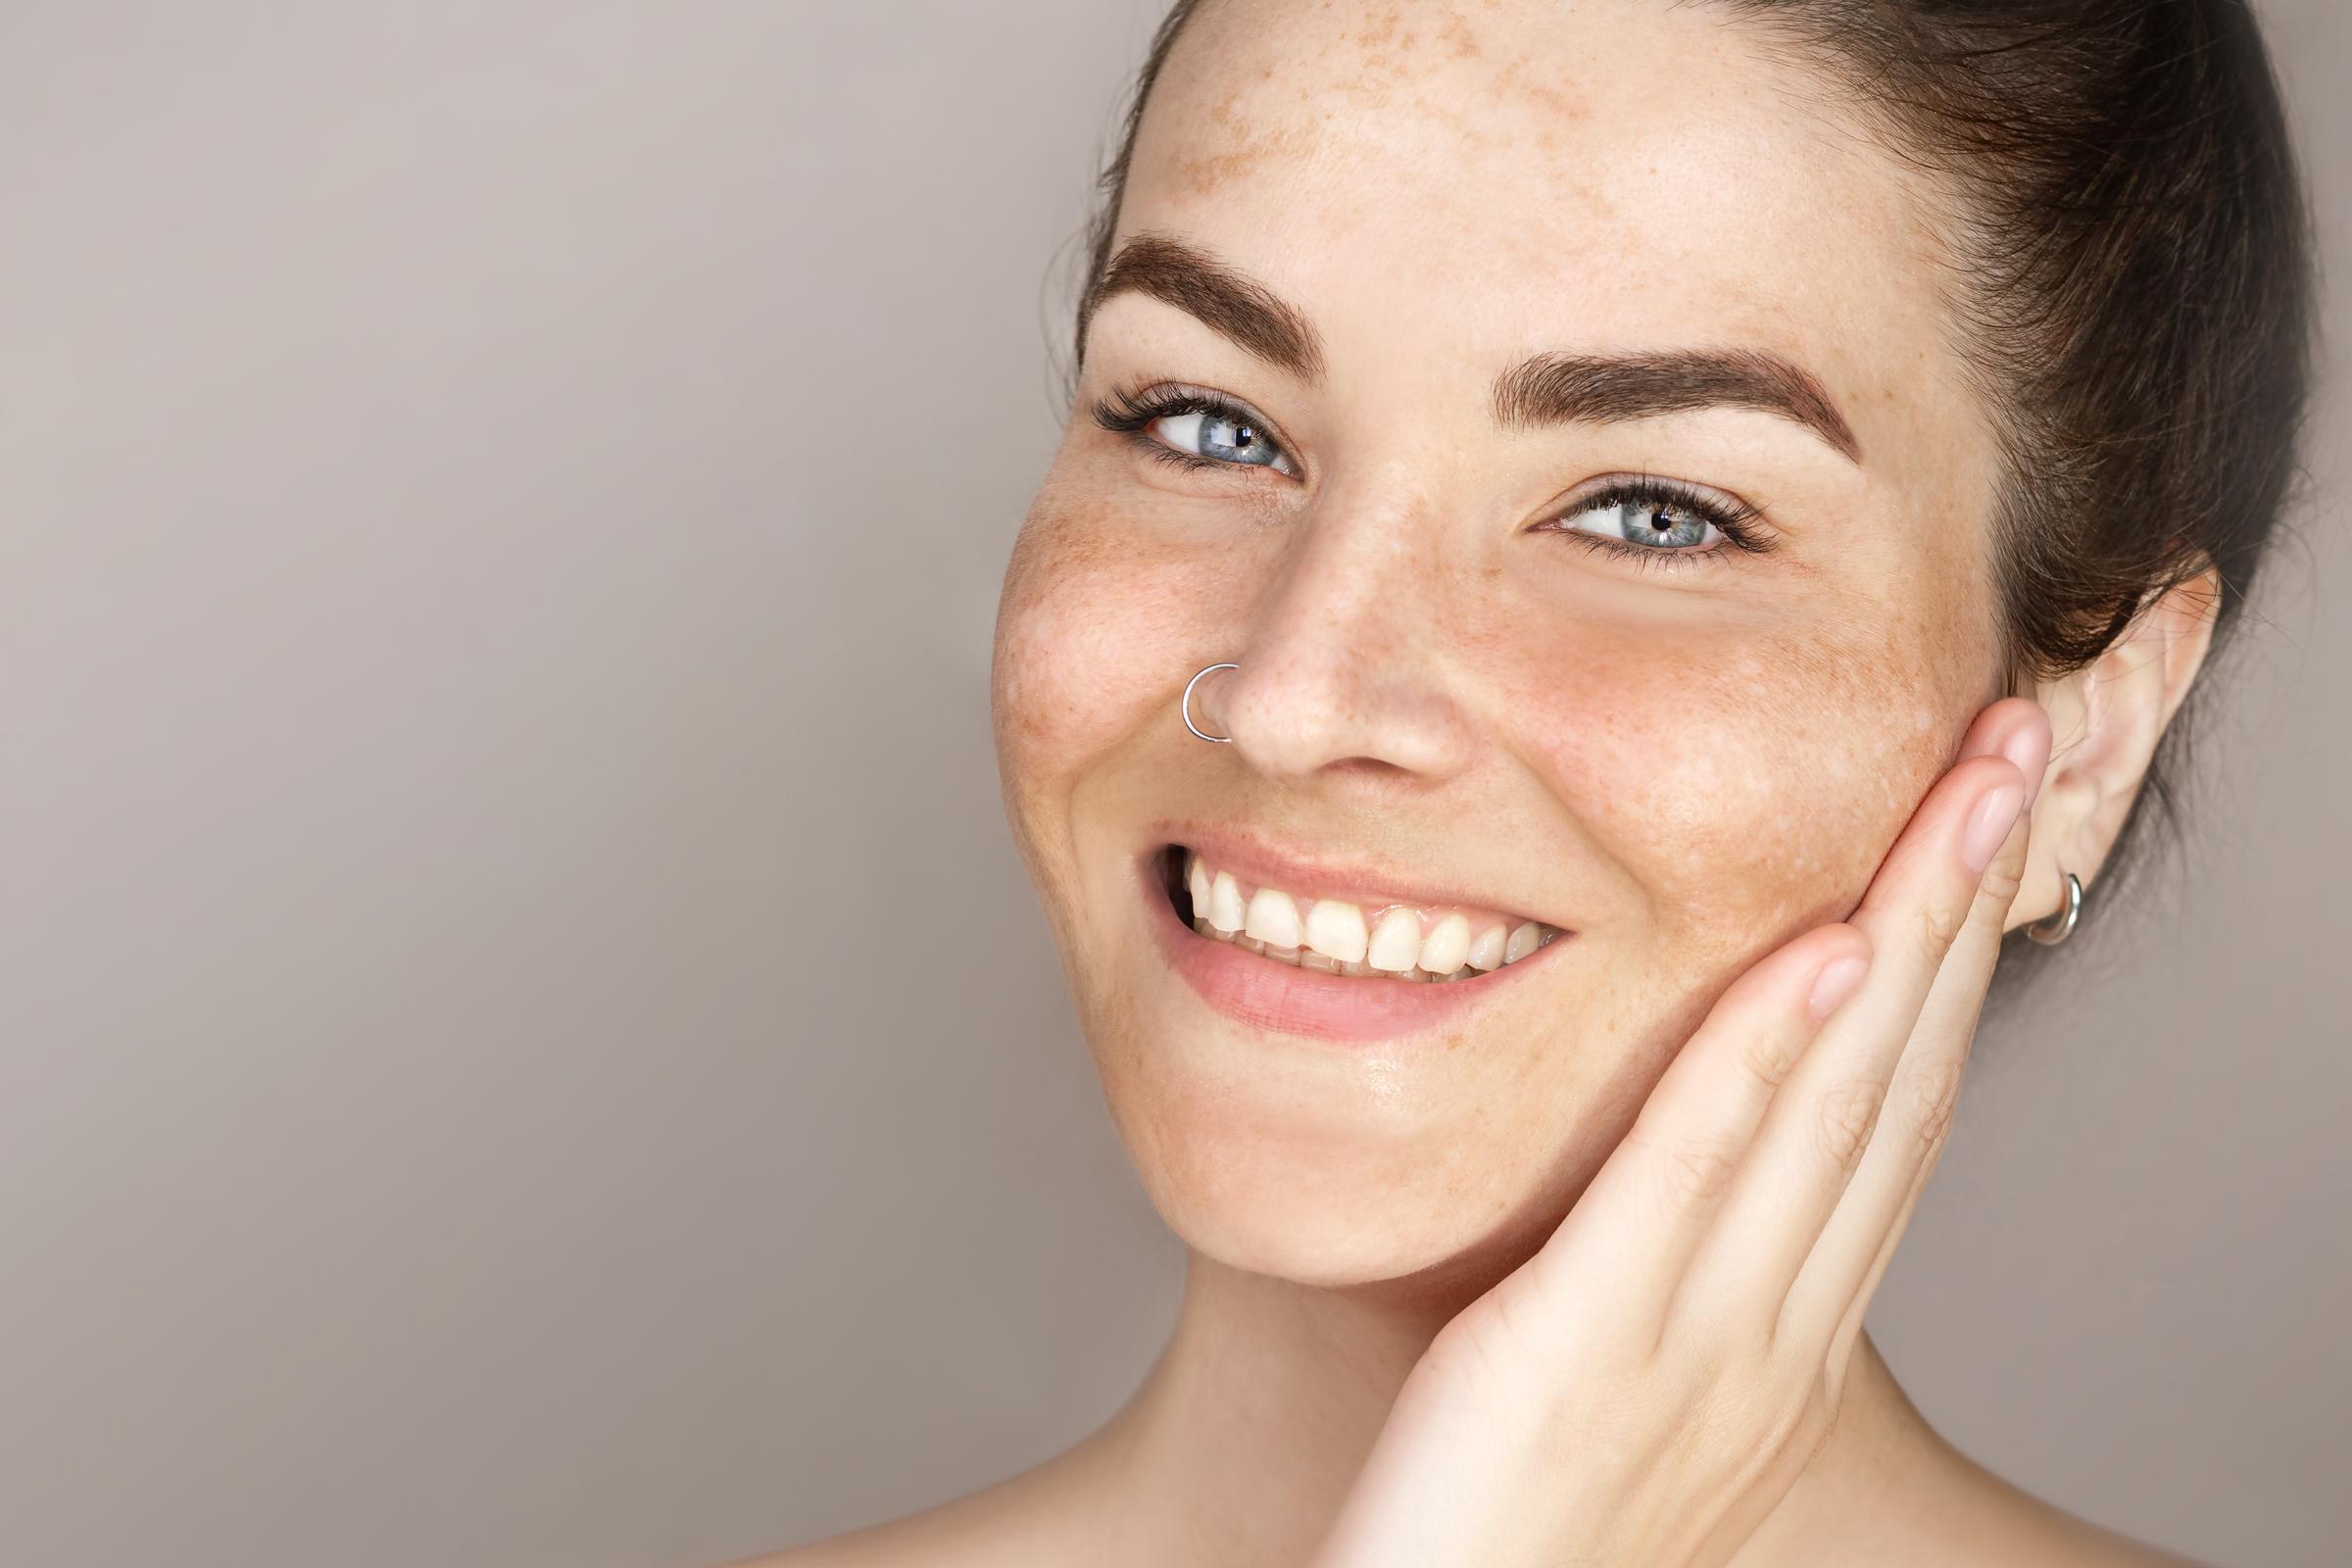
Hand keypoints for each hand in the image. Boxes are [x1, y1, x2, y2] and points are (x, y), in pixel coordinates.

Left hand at [1306, 696, 2054, 1567]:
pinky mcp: (1591, 1342)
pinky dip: (1764, 1056)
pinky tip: (1821, 950)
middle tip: (2014, 751)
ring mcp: (1700, 1345)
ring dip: (1905, 929)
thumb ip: (1657, 1278)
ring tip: (1964, 789)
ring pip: (1835, 1103)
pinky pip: (1694, 1176)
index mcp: (1781, 1346)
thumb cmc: (1498, 1531)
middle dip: (1963, 908)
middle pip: (1901, 1084)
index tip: (1982, 837)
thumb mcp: (1614, 1392)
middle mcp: (1774, 1339)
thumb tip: (1674, 1158)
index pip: (1896, 1125)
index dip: (1951, 969)